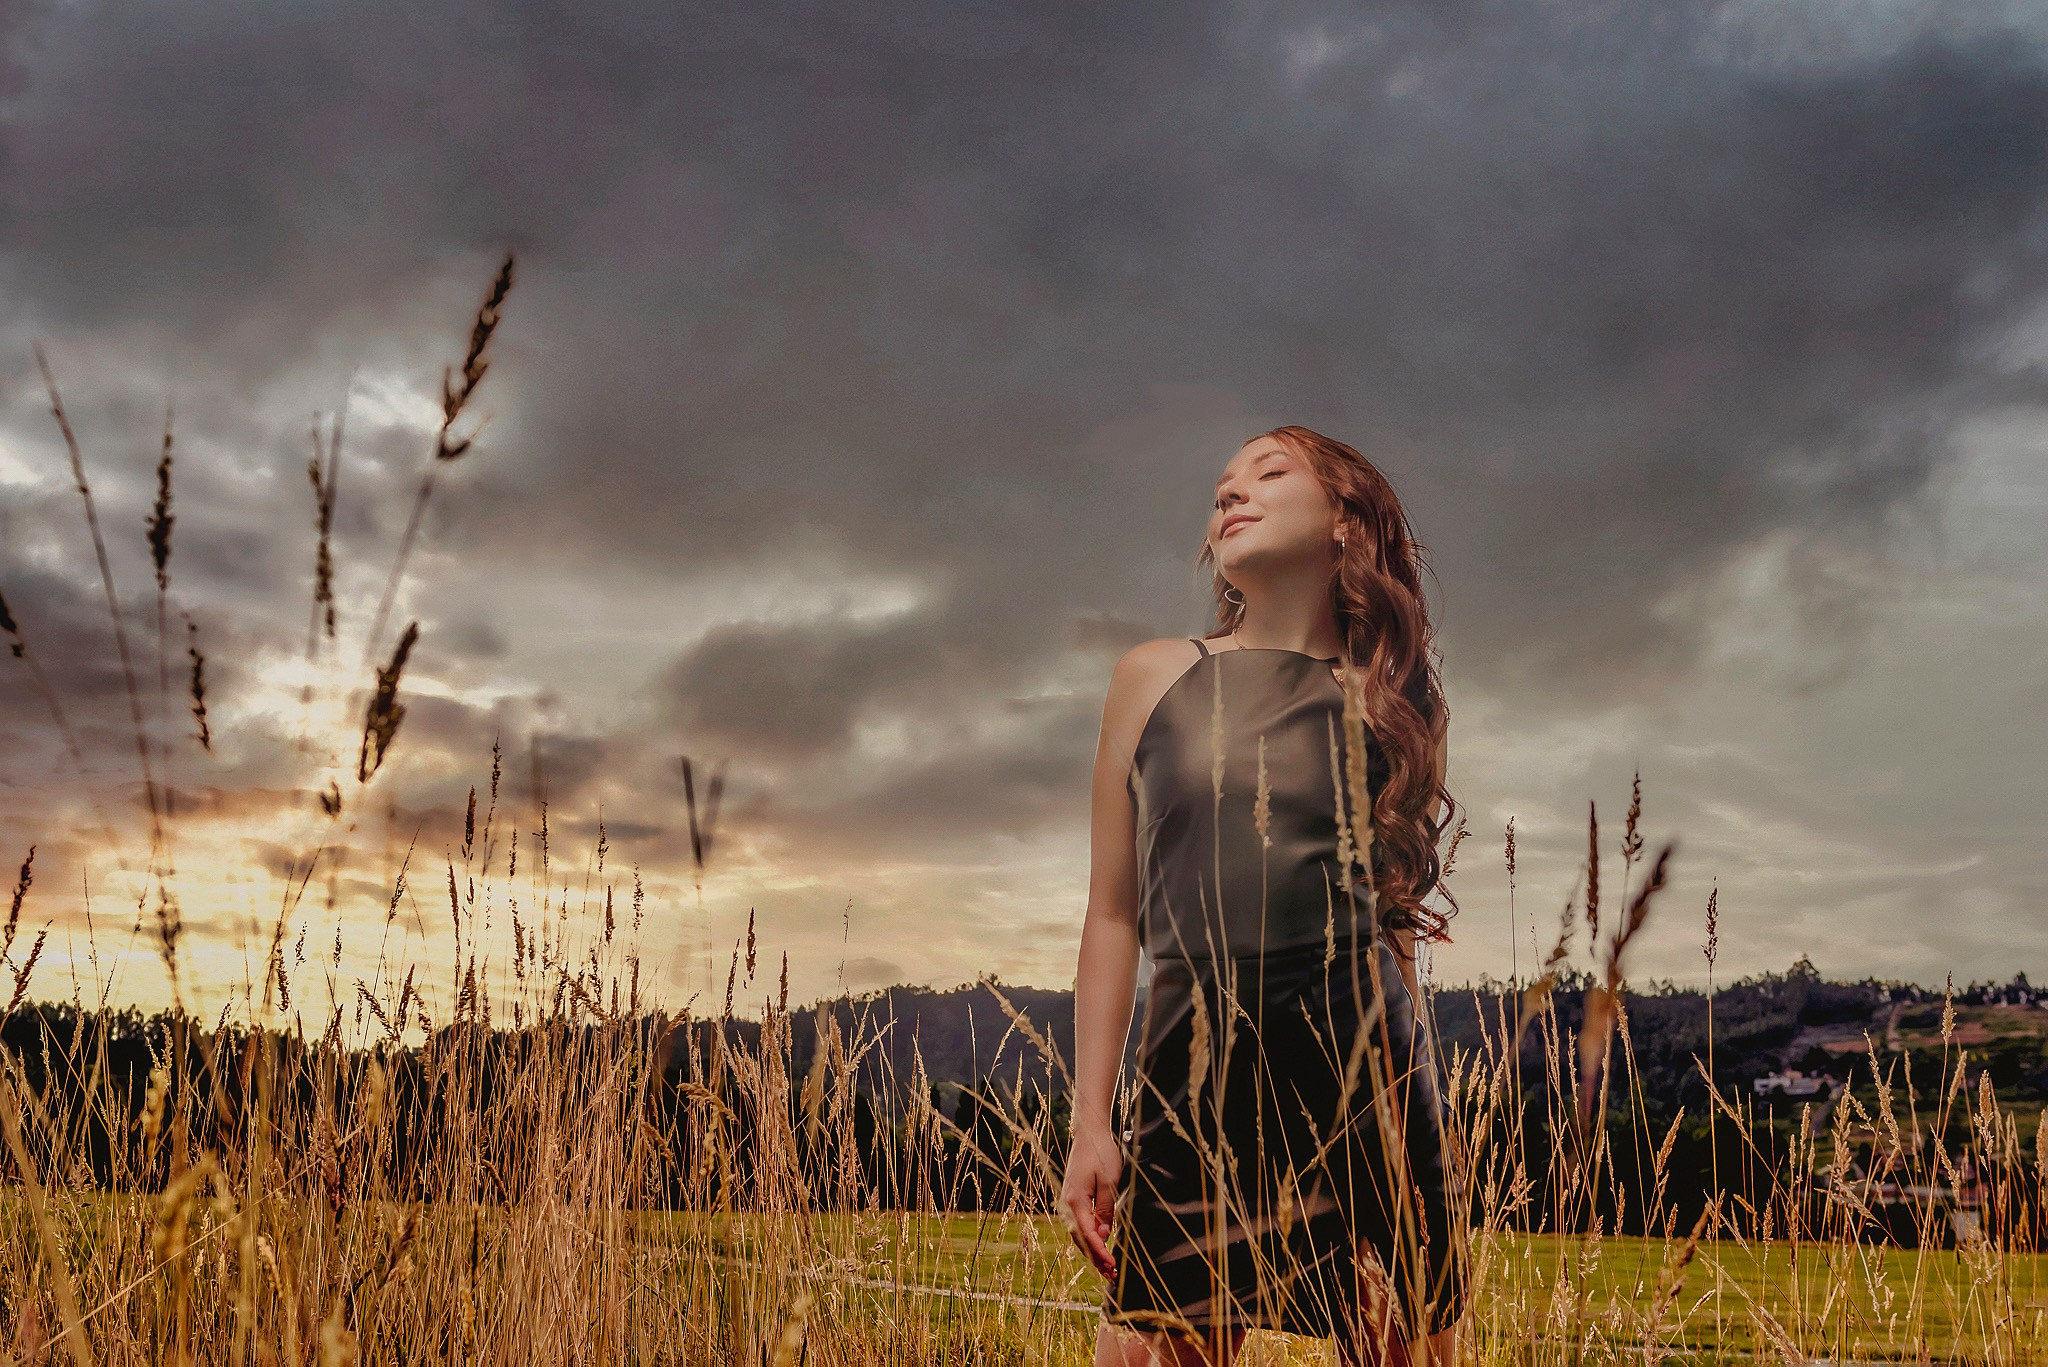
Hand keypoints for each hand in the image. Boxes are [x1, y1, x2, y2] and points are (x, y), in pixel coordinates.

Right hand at [1061, 1125, 1120, 1280]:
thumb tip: (1105, 1233)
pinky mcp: (1072, 1198)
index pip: (1088, 1235)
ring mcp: (1068, 1201)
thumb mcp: (1110, 1182)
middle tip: (1112, 1275)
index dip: (1100, 1252)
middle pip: (1080, 1239)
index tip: (1112, 1266)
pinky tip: (1099, 1244)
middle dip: (1095, 1258)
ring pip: (1078, 1234)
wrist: (1089, 1134)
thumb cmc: (1101, 1154)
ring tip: (1107, 1267)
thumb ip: (1106, 1209)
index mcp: (1075, 1201)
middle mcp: (1067, 1204)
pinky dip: (1089, 1238)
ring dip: (1092, 1250)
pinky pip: (1079, 1224)